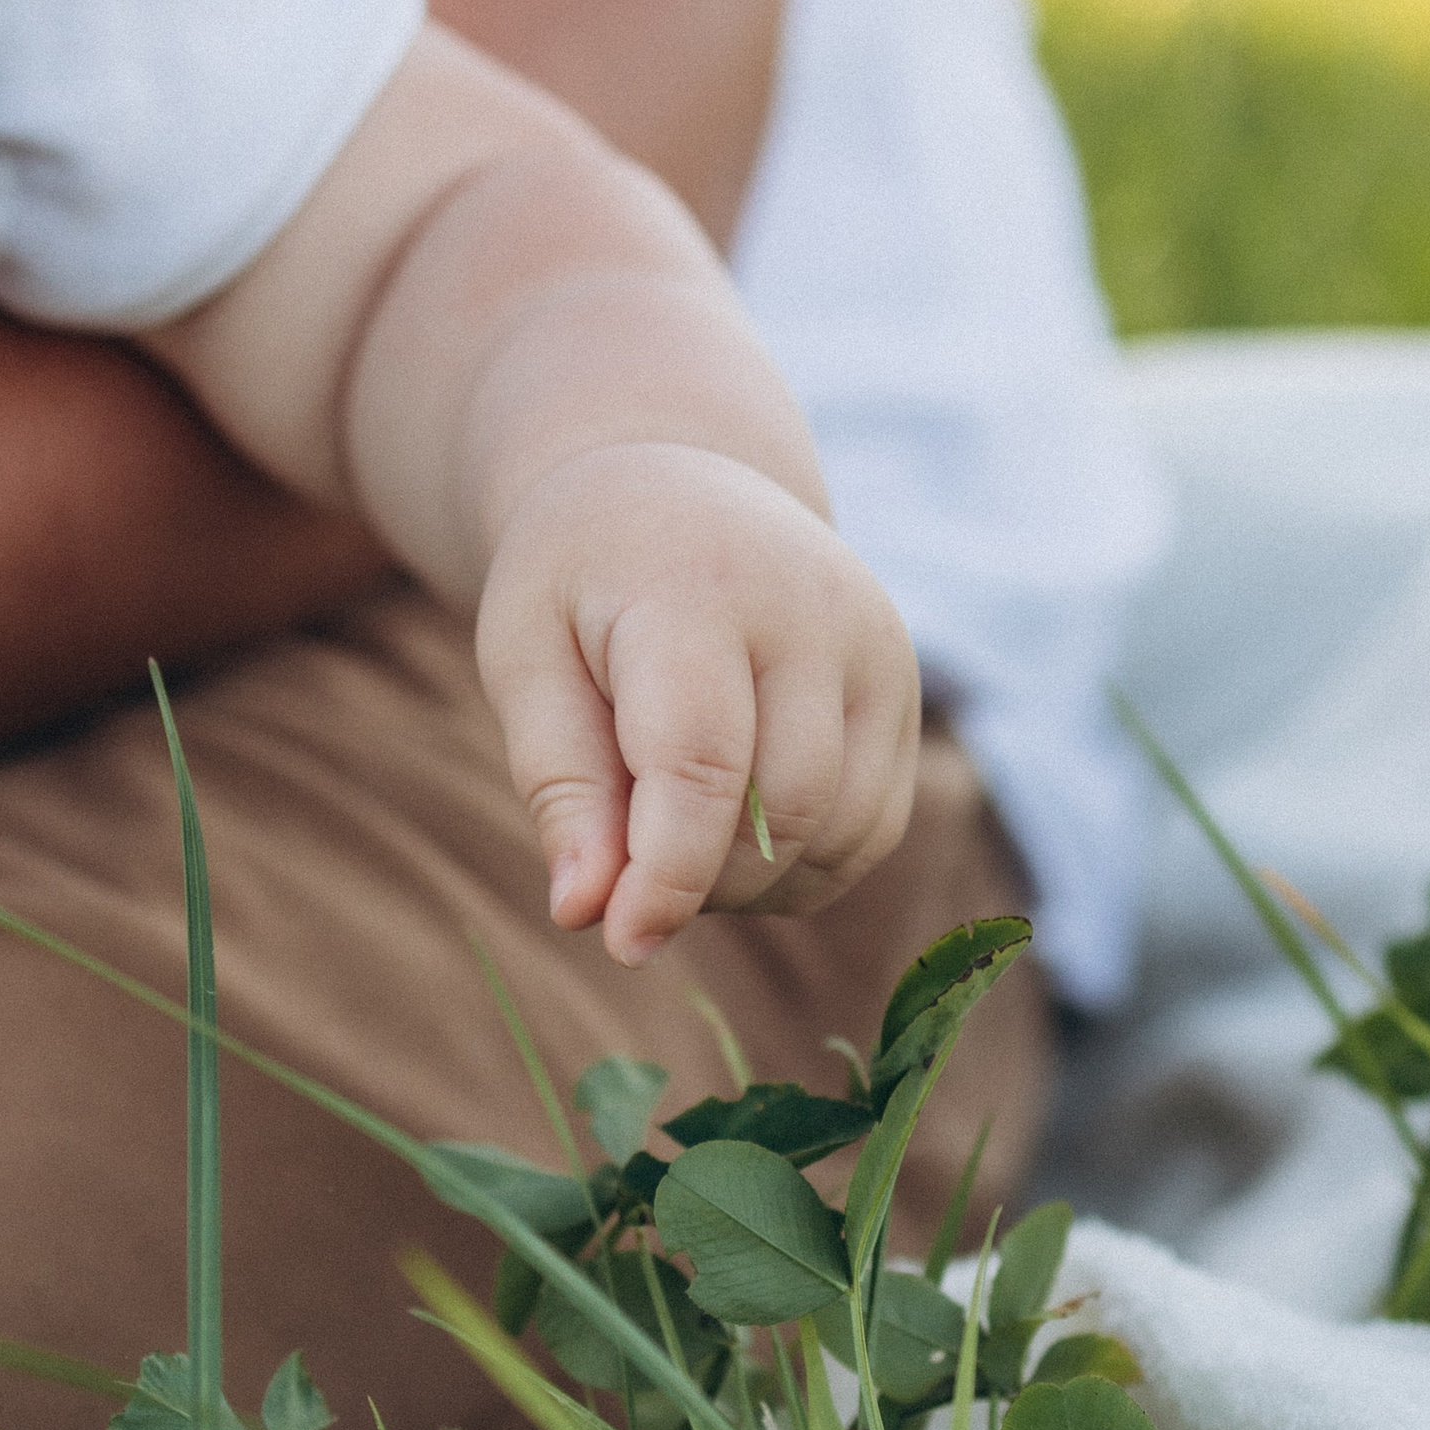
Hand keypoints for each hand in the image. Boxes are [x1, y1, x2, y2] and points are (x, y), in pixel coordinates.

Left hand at [474, 444, 919, 965]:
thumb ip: (559, 785)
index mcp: (701, 588)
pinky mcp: (906, 690)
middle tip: (628, 877)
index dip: (669, 873)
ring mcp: (878, 649)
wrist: (677, 488)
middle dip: (705, 882)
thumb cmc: (579, 583)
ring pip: (841, 833)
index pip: (703, 762)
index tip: (626, 942)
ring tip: (676, 847)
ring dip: (756, 884)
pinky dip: (805, 867)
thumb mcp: (524, 659)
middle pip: (783, 810)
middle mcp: (816, 611)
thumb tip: (589, 913)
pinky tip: (734, 839)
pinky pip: (874, 828)